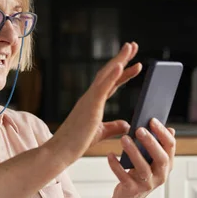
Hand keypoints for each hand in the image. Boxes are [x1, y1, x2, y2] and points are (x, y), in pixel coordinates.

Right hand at [51, 42, 141, 161]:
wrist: (61, 152)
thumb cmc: (76, 144)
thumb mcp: (100, 133)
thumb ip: (113, 127)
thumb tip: (127, 124)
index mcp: (92, 103)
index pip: (111, 84)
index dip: (123, 73)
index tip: (135, 64)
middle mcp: (90, 97)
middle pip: (109, 73)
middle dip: (121, 58)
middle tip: (133, 45)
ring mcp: (89, 100)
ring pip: (106, 75)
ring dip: (119, 60)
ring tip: (130, 47)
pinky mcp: (89, 106)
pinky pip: (101, 87)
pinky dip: (111, 75)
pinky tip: (120, 64)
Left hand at [107, 118, 175, 197]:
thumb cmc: (138, 175)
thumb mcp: (149, 161)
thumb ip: (156, 146)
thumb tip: (168, 128)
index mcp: (166, 165)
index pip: (170, 146)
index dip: (162, 133)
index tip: (152, 120)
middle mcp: (160, 175)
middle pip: (161, 158)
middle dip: (151, 142)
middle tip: (139, 129)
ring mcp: (147, 185)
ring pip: (143, 168)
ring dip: (133, 152)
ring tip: (124, 139)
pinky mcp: (132, 191)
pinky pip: (124, 177)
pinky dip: (116, 166)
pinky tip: (110, 155)